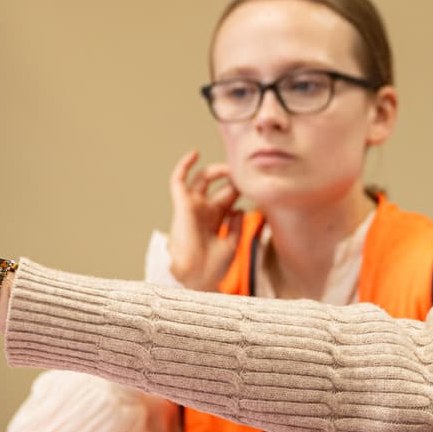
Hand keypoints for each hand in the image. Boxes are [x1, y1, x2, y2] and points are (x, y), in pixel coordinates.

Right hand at [166, 149, 241, 290]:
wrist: (197, 277)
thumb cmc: (213, 266)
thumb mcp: (233, 244)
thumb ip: (237, 225)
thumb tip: (240, 209)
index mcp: (215, 220)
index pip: (228, 196)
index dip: (240, 188)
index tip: (254, 185)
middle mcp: (203, 211)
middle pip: (217, 185)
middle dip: (231, 178)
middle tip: (245, 174)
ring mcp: (192, 207)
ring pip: (201, 179)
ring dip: (216, 170)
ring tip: (230, 167)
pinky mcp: (182, 204)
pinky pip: (178, 180)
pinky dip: (184, 166)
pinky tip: (194, 154)